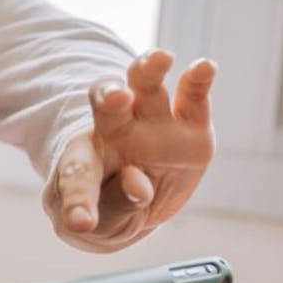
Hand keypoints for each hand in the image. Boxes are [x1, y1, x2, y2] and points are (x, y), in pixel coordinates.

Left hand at [45, 50, 215, 251]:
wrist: (141, 202)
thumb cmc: (111, 210)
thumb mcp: (108, 224)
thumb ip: (118, 207)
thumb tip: (139, 184)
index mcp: (86, 162)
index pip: (78, 174)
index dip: (79, 200)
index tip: (81, 221)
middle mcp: (117, 133)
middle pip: (108, 107)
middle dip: (110, 98)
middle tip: (113, 97)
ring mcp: (153, 126)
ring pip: (147, 89)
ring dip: (150, 71)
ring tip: (158, 58)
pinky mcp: (190, 126)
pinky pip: (193, 97)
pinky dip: (199, 80)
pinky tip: (204, 68)